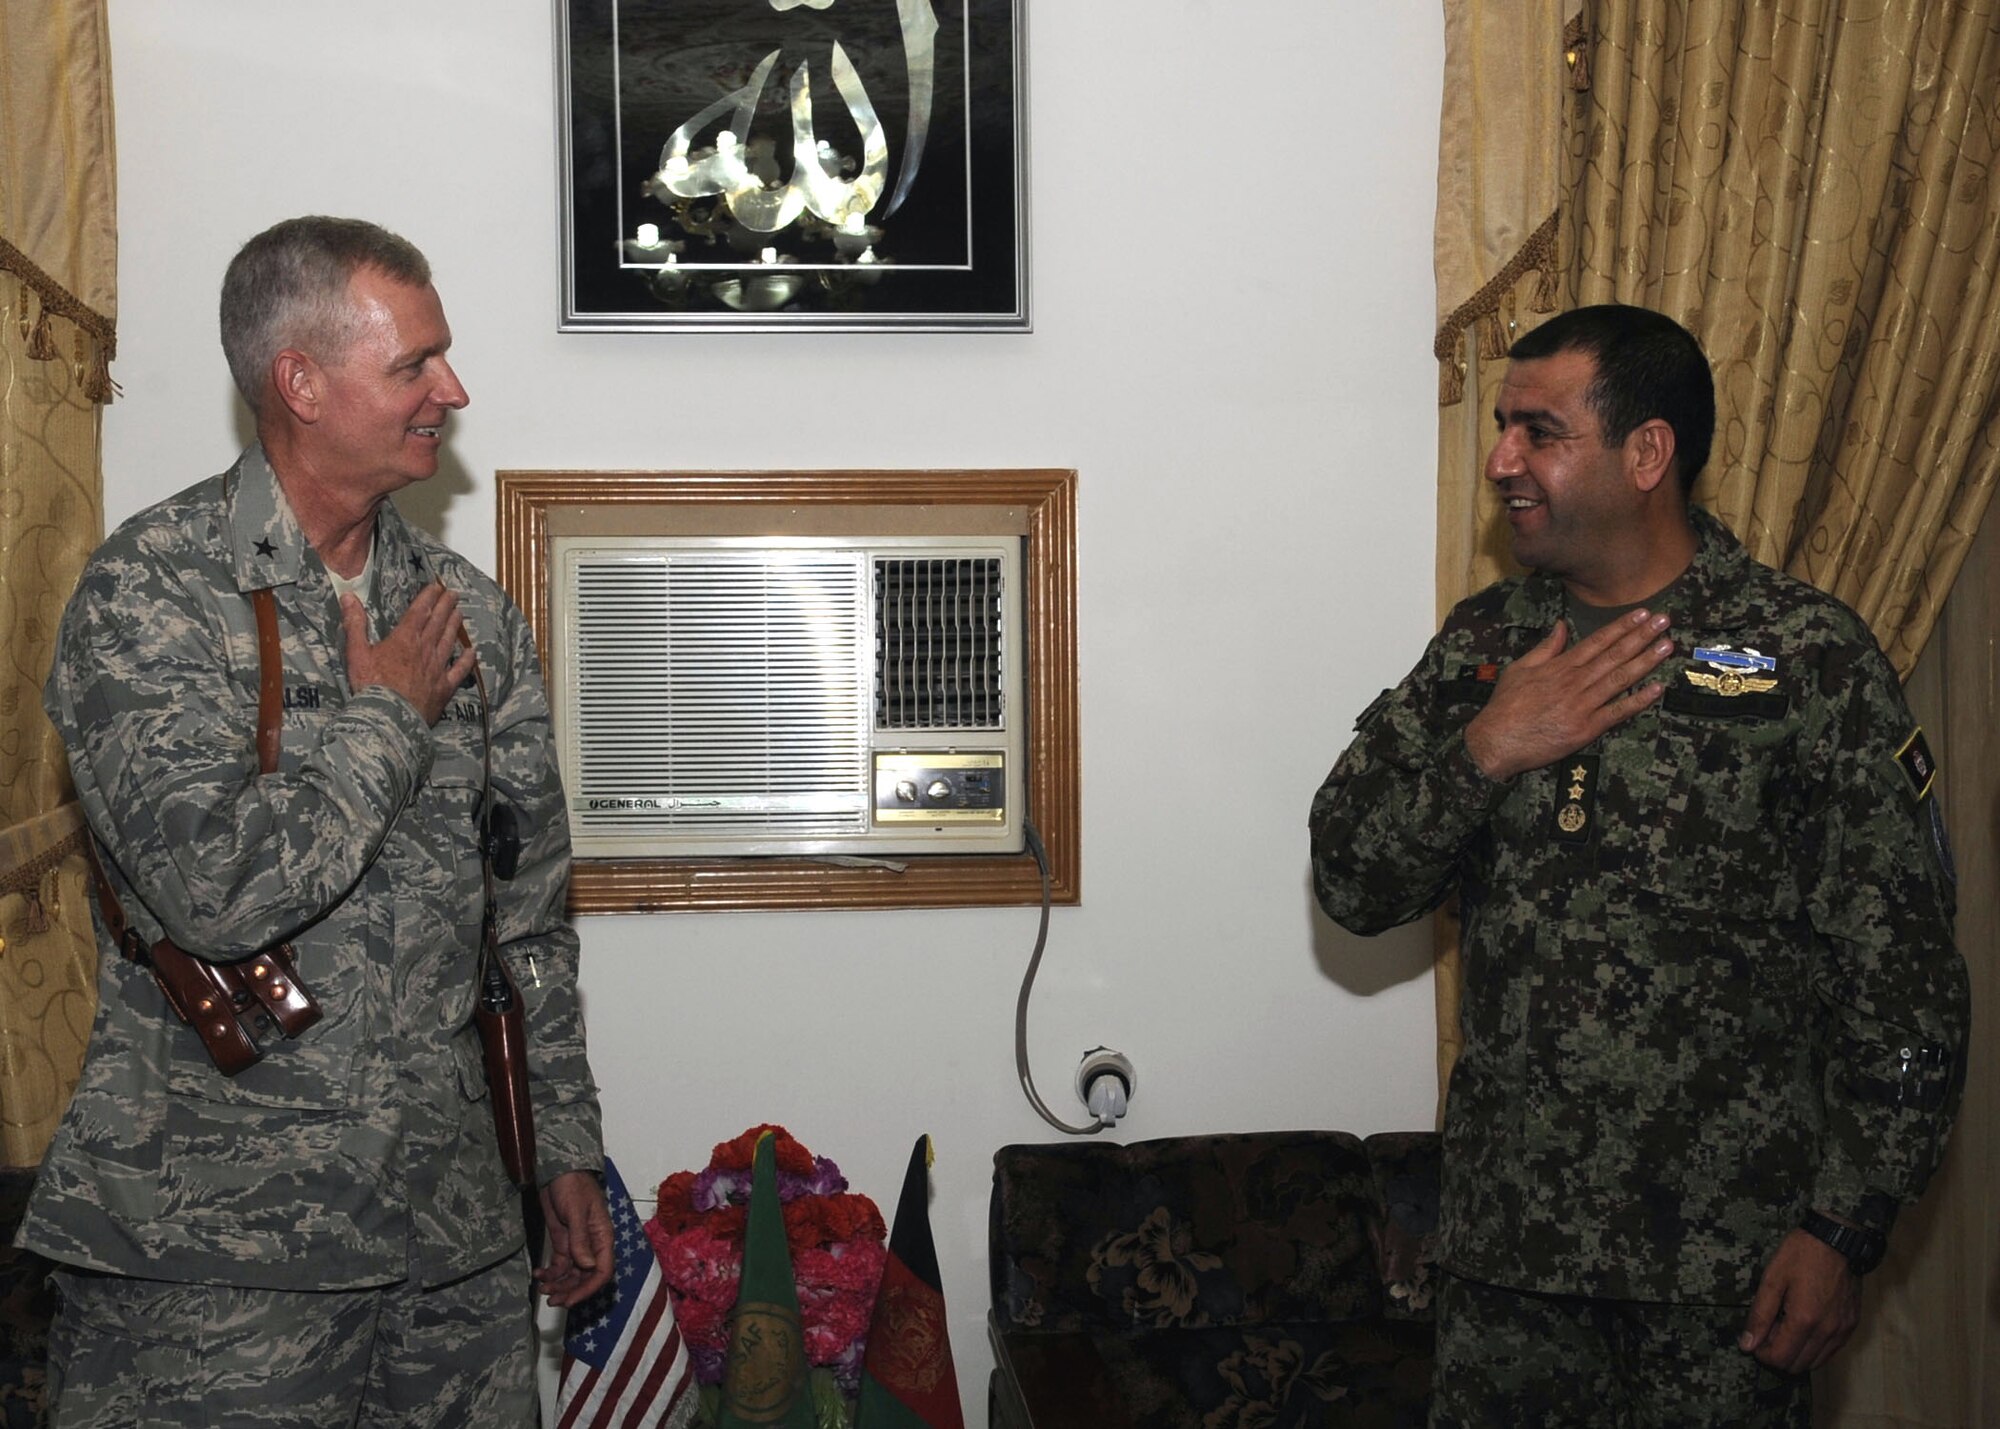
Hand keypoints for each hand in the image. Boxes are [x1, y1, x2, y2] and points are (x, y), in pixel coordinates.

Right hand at [340, 582, 476, 725]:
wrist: (389, 718)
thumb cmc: (370, 686)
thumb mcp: (356, 652)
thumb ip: (355, 624)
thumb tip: (348, 596)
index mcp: (404, 639)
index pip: (419, 612)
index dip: (428, 597)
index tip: (436, 586)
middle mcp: (424, 650)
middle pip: (437, 623)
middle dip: (446, 606)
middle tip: (454, 594)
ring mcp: (437, 668)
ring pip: (449, 642)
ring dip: (454, 626)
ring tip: (460, 613)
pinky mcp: (444, 688)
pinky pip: (459, 671)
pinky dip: (467, 661)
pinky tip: (472, 653)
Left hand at [536, 1170, 613, 1308]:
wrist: (559, 1171)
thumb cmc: (573, 1186)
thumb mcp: (576, 1212)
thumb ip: (580, 1240)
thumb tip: (587, 1266)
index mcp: (602, 1238)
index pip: (602, 1271)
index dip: (588, 1288)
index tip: (570, 1300)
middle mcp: (592, 1245)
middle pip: (586, 1277)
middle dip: (570, 1290)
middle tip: (552, 1300)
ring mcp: (577, 1245)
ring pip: (572, 1274)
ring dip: (559, 1284)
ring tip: (542, 1289)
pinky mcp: (564, 1242)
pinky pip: (560, 1265)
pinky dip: (550, 1273)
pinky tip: (538, 1275)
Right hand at [1462, 610, 1673, 779]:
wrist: (1496, 741)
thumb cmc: (1505, 706)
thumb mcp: (1519, 669)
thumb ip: (1545, 648)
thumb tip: (1560, 625)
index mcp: (1560, 666)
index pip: (1597, 641)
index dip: (1622, 626)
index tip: (1642, 614)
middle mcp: (1575, 682)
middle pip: (1614, 655)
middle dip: (1642, 636)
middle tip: (1665, 621)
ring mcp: (1582, 705)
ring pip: (1620, 678)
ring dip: (1646, 661)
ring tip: (1667, 645)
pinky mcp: (1586, 728)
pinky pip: (1617, 712)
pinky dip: (1638, 701)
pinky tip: (1657, 689)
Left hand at [1738, 1229, 1860, 1373]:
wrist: (1837, 1239)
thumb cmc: (1801, 1254)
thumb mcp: (1772, 1279)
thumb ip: (1760, 1315)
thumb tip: (1747, 1345)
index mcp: (1805, 1320)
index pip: (1780, 1359)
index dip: (1762, 1354)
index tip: (1756, 1339)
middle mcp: (1827, 1331)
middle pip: (1797, 1365)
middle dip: (1778, 1354)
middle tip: (1770, 1330)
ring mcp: (1842, 1330)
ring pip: (1815, 1362)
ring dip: (1797, 1352)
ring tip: (1786, 1326)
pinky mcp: (1852, 1325)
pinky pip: (1831, 1351)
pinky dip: (1814, 1348)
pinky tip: (1804, 1326)